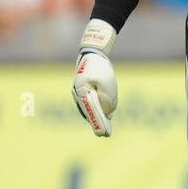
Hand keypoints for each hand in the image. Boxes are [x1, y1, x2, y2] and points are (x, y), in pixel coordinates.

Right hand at [72, 19, 117, 136]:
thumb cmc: (100, 67)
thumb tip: (108, 112)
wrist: (91, 53)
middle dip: (98, 123)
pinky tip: (103, 116)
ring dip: (98, 118)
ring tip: (105, 129)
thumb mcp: (107, 82)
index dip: (99, 123)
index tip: (104, 134)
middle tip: (105, 135)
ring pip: (90, 109)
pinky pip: (90, 104)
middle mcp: (79, 95)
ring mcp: (80, 93)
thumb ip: (108, 99)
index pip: (93, 111)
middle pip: (90, 112)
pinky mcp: (84, 91)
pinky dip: (96, 110)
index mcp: (83, 92)